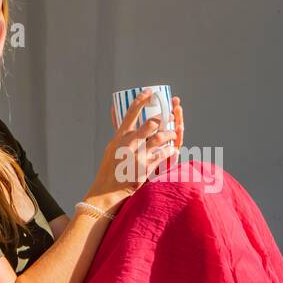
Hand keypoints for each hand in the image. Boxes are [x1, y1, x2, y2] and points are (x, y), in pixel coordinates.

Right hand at [87, 90, 176, 204]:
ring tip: (174, 134)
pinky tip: (173, 149)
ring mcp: (137, 155)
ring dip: (170, 134)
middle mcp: (128, 144)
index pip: (130, 112)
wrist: (107, 190)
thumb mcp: (111, 147)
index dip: (141, 99)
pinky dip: (170, 151)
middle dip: (163, 118)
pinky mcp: (145, 167)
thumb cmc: (110, 168)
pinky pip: (162, 155)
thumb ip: (118, 132)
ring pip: (159, 138)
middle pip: (150, 124)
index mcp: (119, 137)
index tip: (149, 92)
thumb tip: (114, 110)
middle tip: (170, 115)